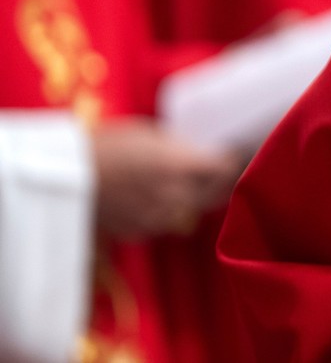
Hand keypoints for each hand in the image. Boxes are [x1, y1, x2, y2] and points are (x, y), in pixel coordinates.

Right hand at [91, 118, 242, 239]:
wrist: (61, 175)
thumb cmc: (104, 144)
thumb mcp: (148, 134)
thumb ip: (178, 147)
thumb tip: (197, 151)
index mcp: (180, 167)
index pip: (226, 169)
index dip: (234, 160)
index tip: (235, 153)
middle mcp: (175, 196)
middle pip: (216, 193)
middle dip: (221, 181)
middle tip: (222, 168)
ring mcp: (157, 218)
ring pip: (192, 210)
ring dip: (195, 197)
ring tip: (188, 180)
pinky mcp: (139, 231)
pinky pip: (165, 221)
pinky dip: (168, 209)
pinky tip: (158, 194)